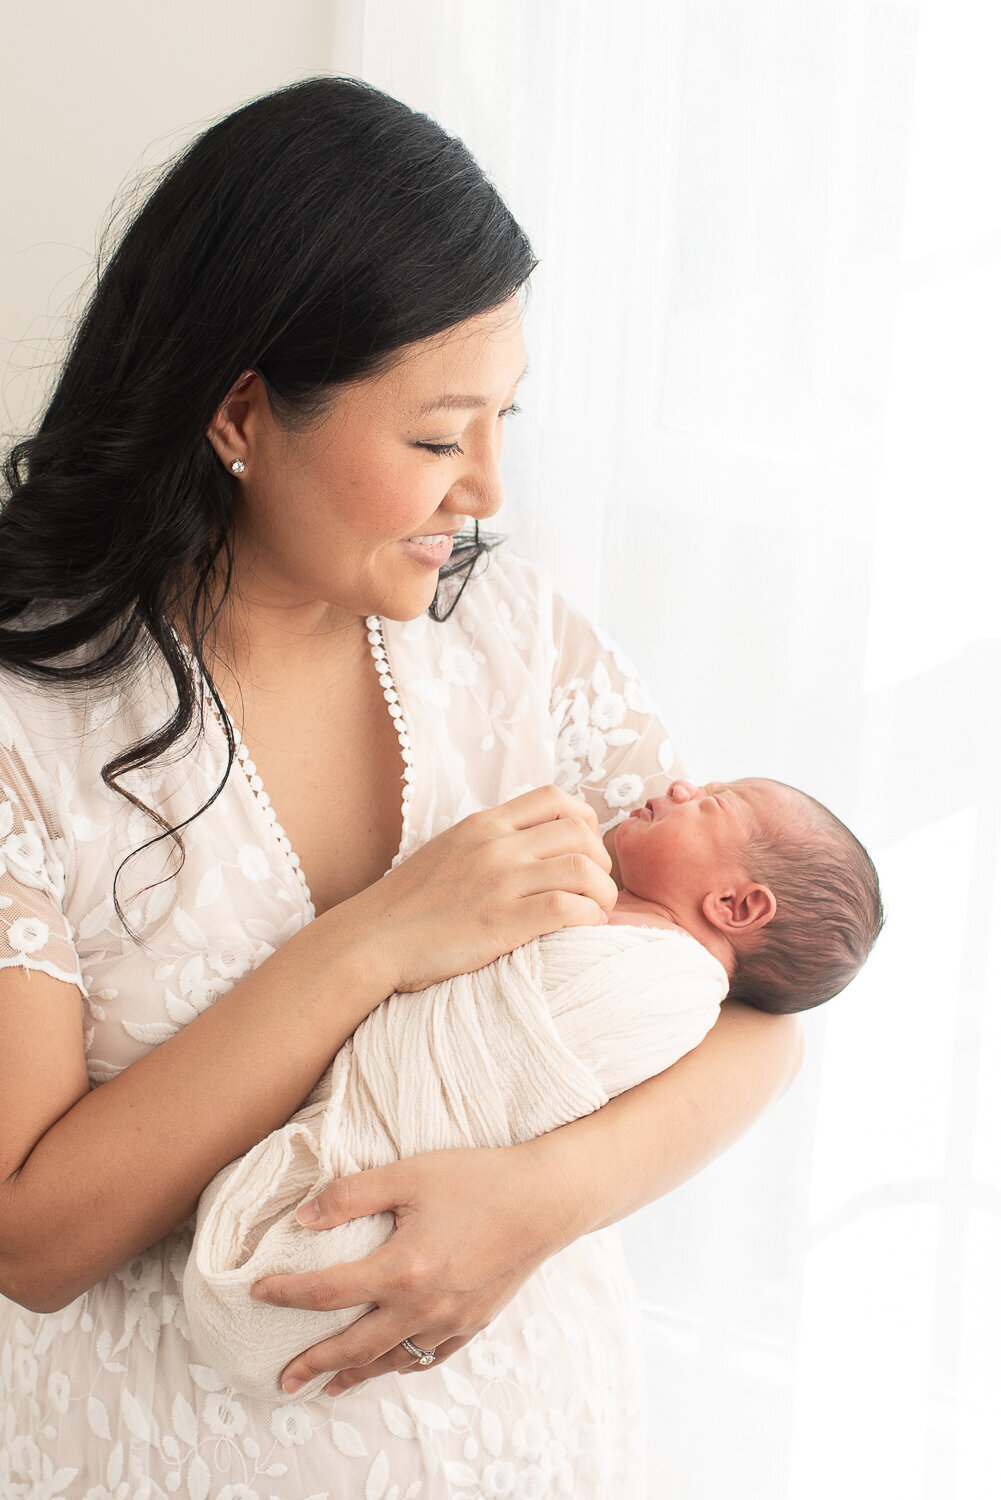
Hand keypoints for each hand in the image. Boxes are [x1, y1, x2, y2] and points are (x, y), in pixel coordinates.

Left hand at [250, 1142, 573, 1396]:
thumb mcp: (409, 1174)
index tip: (257, 1292)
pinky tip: (393, 1364)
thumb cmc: (479, 1179)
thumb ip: (351, 1195)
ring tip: (328, 1386)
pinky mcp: (475, 1321)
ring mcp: (451, 1320)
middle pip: (354, 1346)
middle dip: (314, 1363)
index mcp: (401, 1270)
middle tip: (283, 1379)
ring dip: (356, 1375)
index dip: (286, 1294)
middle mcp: (423, 1306)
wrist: (547, 1199)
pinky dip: (403, 1365)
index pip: (327, 1292)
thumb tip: (302, 1217)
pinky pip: (431, 1357)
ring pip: (393, 1360)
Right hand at [348, 785, 617, 992]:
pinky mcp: (502, 921)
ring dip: (603, 892)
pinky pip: (567, 908)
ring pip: (583, 869)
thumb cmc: (406, 905)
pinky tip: (584, 929)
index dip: (585, 820)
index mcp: (482, 825)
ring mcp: (499, 882)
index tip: (586, 848)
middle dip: (601, 860)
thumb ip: (484, 842)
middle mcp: (495, 846)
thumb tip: (522, 844)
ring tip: (598, 911)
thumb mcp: (446, 851)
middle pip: (579, 833)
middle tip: (596, 887)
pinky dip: (588, 917)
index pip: (554, 798)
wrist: (371, 939)